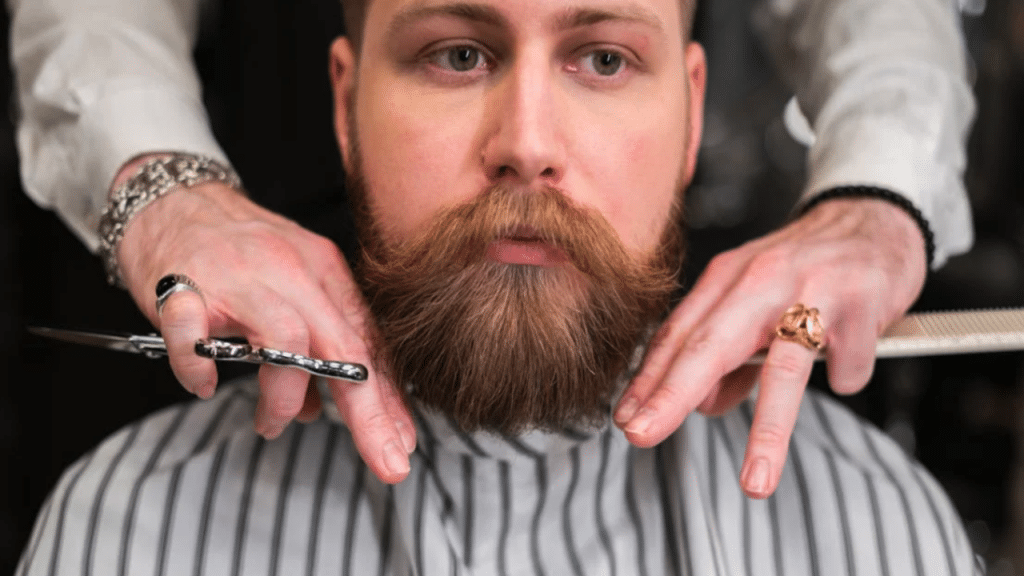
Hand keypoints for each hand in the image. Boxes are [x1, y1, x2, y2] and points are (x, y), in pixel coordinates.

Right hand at [116, 162, 414, 483]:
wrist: (172, 199)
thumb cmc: (237, 252)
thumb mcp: (292, 288)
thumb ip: (313, 345)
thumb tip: (319, 409)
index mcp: (324, 272)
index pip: (368, 343)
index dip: (390, 398)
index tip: (402, 443)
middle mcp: (291, 271)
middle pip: (343, 347)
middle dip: (368, 412)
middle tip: (383, 458)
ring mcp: (240, 277)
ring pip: (286, 341)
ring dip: (285, 396)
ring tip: (272, 423)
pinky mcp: (184, 284)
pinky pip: (195, 334)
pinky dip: (200, 369)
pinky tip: (203, 385)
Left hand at [613, 198, 926, 497]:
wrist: (875, 217)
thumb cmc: (807, 267)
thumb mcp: (754, 300)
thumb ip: (727, 354)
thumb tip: (703, 405)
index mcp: (728, 279)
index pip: (677, 334)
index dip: (648, 379)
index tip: (626, 419)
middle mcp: (761, 279)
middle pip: (709, 344)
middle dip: (671, 395)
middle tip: (641, 434)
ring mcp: (812, 289)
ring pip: (783, 367)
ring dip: (767, 430)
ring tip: (754, 480)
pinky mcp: (861, 302)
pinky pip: (848, 364)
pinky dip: (847, 376)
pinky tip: (848, 367)